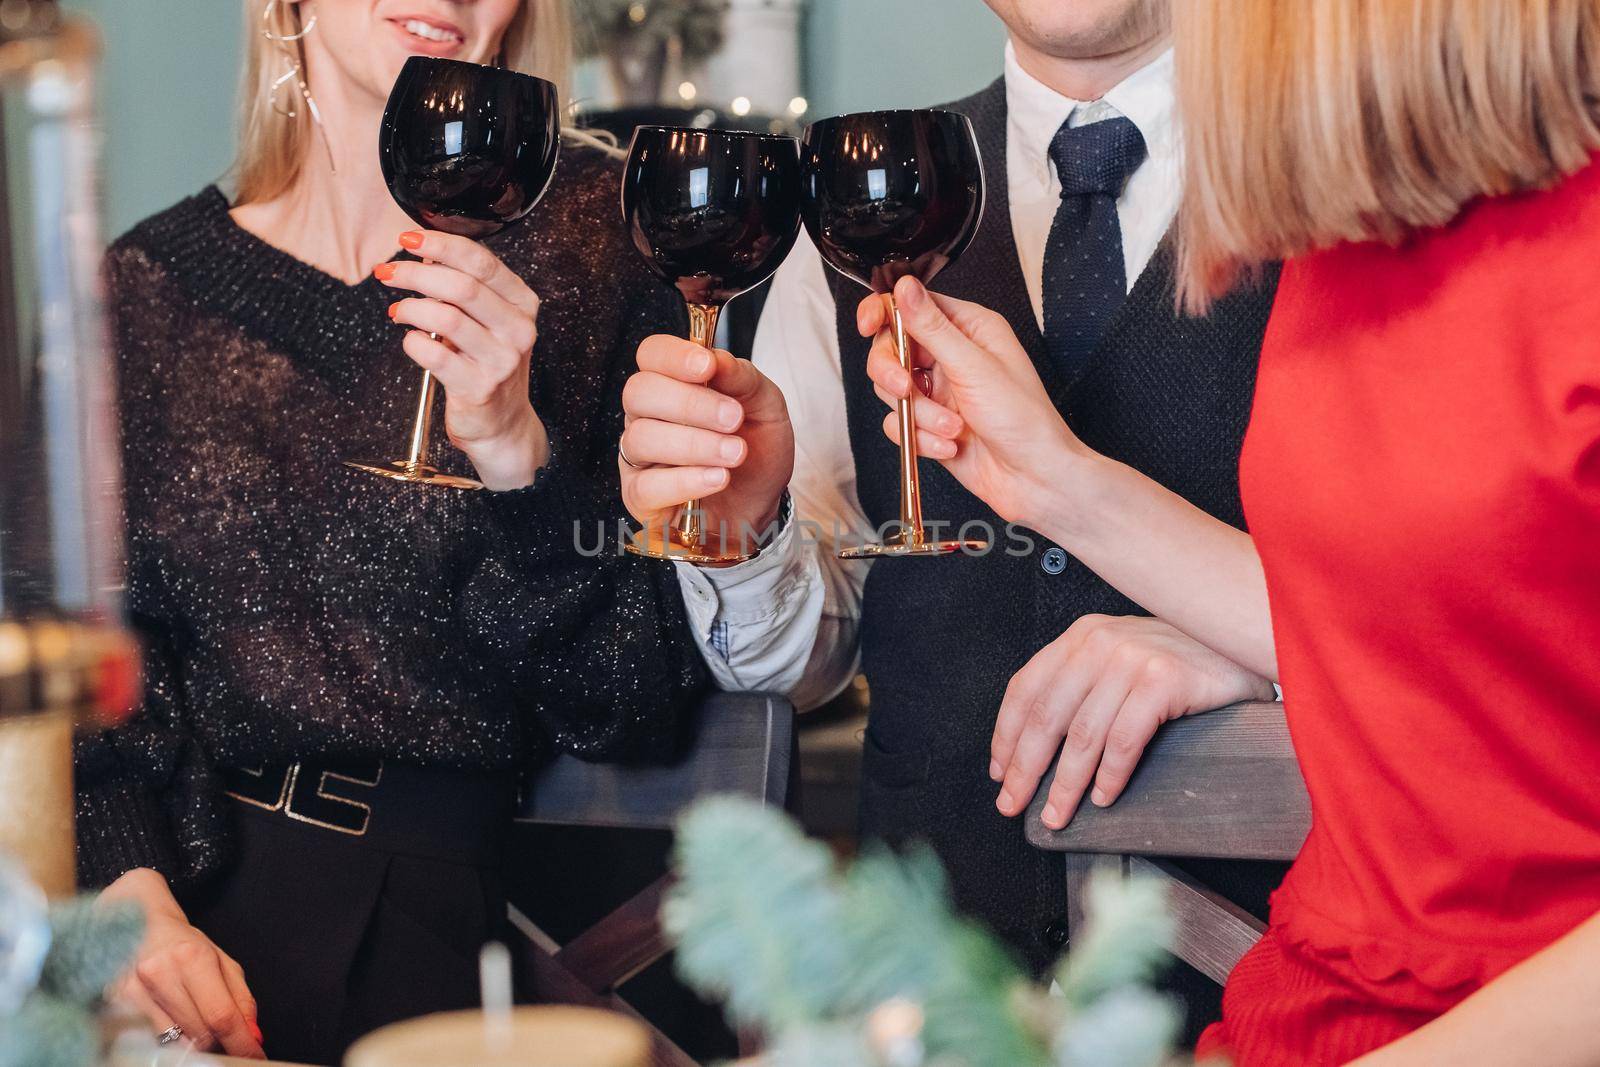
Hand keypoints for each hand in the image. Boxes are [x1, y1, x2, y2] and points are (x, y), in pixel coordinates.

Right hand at [100, 868, 263, 1058]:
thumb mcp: (221, 962)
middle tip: (223, 1037)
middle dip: (217, 1042)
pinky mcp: (112, 1005)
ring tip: (193, 1024)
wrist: (137, 923)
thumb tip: (253, 1035)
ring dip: (190, 1043)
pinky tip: (169, 1024)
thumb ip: (240, 999)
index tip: (254, 1056)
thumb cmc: (183, 944)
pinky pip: (147, 1040)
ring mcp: (132, 992)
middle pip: (198, 1033)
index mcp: (193, 958)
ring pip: (172, 1042)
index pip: (222, 1015)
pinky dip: (164, 1040)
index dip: (241, 1043)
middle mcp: (160, 974)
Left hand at [376, 230, 548, 489]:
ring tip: (397, 310)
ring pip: (446, 317)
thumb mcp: (487, 321)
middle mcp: (517, 330)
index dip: (441, 246)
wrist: (503, 424)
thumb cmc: (488, 366)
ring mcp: (501, 360)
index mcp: (522, 304)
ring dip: (411, 307)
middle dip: (415, 274)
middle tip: (388, 273)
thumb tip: (424, 255)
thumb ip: (464, 287)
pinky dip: (413, 343)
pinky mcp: (479, 387)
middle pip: (462, 286)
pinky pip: (434, 355)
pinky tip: (411, 340)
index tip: (409, 240)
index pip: (482, 262)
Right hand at [619, 335, 794, 560]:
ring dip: (695, 444)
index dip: (673, 356)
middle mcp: (646, 415)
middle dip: (689, 403)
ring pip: (642, 438)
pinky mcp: (639, 498)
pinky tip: (717, 478)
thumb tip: (718, 358)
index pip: (651, 354)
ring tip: (735, 454)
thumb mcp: (766, 407)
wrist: (761, 506)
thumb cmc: (755, 450)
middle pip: (639, 392)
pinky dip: (685, 480)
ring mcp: (638, 457)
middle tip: (733, 418)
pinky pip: (647, 486)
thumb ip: (743, 379)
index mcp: (671, 383)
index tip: (707, 366)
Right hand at [856, 278, 1089, 528]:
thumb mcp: (974, 366)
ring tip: (952, 427)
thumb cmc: (1024, 419)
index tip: (868, 326)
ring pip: (892, 390)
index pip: (911, 305)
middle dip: (894, 372)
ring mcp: (939, 391)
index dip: (883, 313)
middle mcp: (951, 356)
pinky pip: (899, 424)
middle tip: (906, 388)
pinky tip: (950, 445)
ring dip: (919, 414)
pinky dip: (921, 439)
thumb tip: (904, 287)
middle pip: (891, 348)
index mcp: (968, 329)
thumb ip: (932, 327)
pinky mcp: (930, 424)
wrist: (1034, 479)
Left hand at [991, 615, 1275, 829]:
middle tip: (1014, 803)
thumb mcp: (1120, 661)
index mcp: (1080, 637)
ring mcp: (1131, 658)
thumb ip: (1083, 689)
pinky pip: (1124, 739)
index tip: (999, 772)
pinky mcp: (1163, 679)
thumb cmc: (1181, 662)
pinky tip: (1104, 797)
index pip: (1026, 688)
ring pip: (1083, 734)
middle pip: (1047, 715)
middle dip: (1026, 768)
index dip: (1007, 735)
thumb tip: (1039, 750)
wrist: (1242, 646)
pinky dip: (1110, 775)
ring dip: (1065, 784)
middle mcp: (1099, 642)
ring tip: (1058, 814)